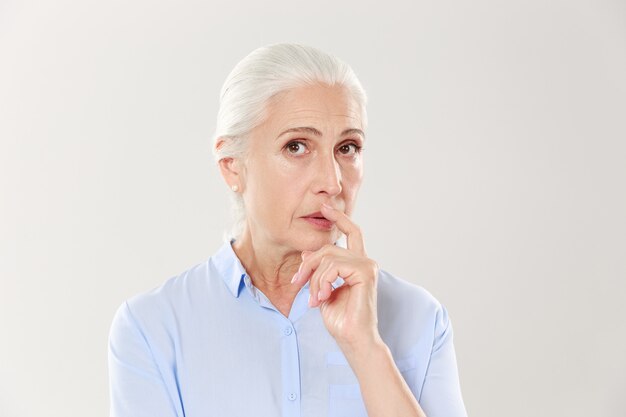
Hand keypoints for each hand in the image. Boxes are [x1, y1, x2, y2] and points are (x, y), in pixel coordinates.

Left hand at [291, 203, 381, 350]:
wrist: (353, 339)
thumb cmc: (341, 319)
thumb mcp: (322, 290)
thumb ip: (318, 271)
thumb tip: (308, 253)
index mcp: (357, 264)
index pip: (351, 232)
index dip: (338, 217)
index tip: (324, 206)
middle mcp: (365, 262)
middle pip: (328, 247)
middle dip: (308, 264)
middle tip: (297, 283)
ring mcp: (367, 265)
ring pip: (328, 258)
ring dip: (314, 280)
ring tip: (315, 298)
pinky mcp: (366, 272)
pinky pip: (333, 267)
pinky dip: (322, 282)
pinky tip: (323, 297)